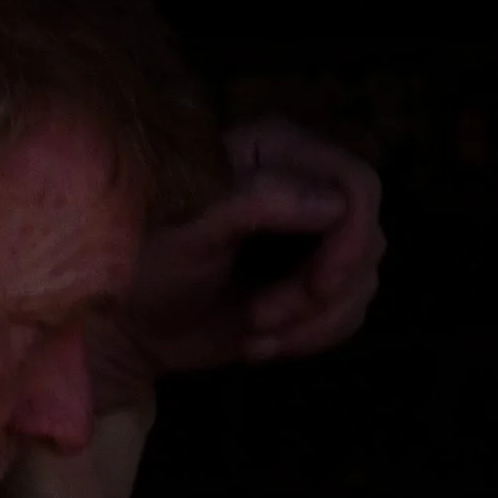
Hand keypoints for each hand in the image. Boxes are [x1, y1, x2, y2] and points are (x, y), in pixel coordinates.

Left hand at [117, 115, 384, 375]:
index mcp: (277, 153)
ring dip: (312, 324)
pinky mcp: (311, 285)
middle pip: (367, 241)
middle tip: (261, 318)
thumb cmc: (146, 262)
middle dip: (321, 295)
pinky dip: (310, 339)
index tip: (320, 286)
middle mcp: (305, 188)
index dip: (352, 239)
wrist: (130, 322)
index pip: (357, 184)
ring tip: (254, 333)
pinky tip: (261, 345)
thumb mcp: (193, 226)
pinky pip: (347, 316)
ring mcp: (313, 240)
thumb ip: (259, 200)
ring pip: (361, 285)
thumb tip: (334, 204)